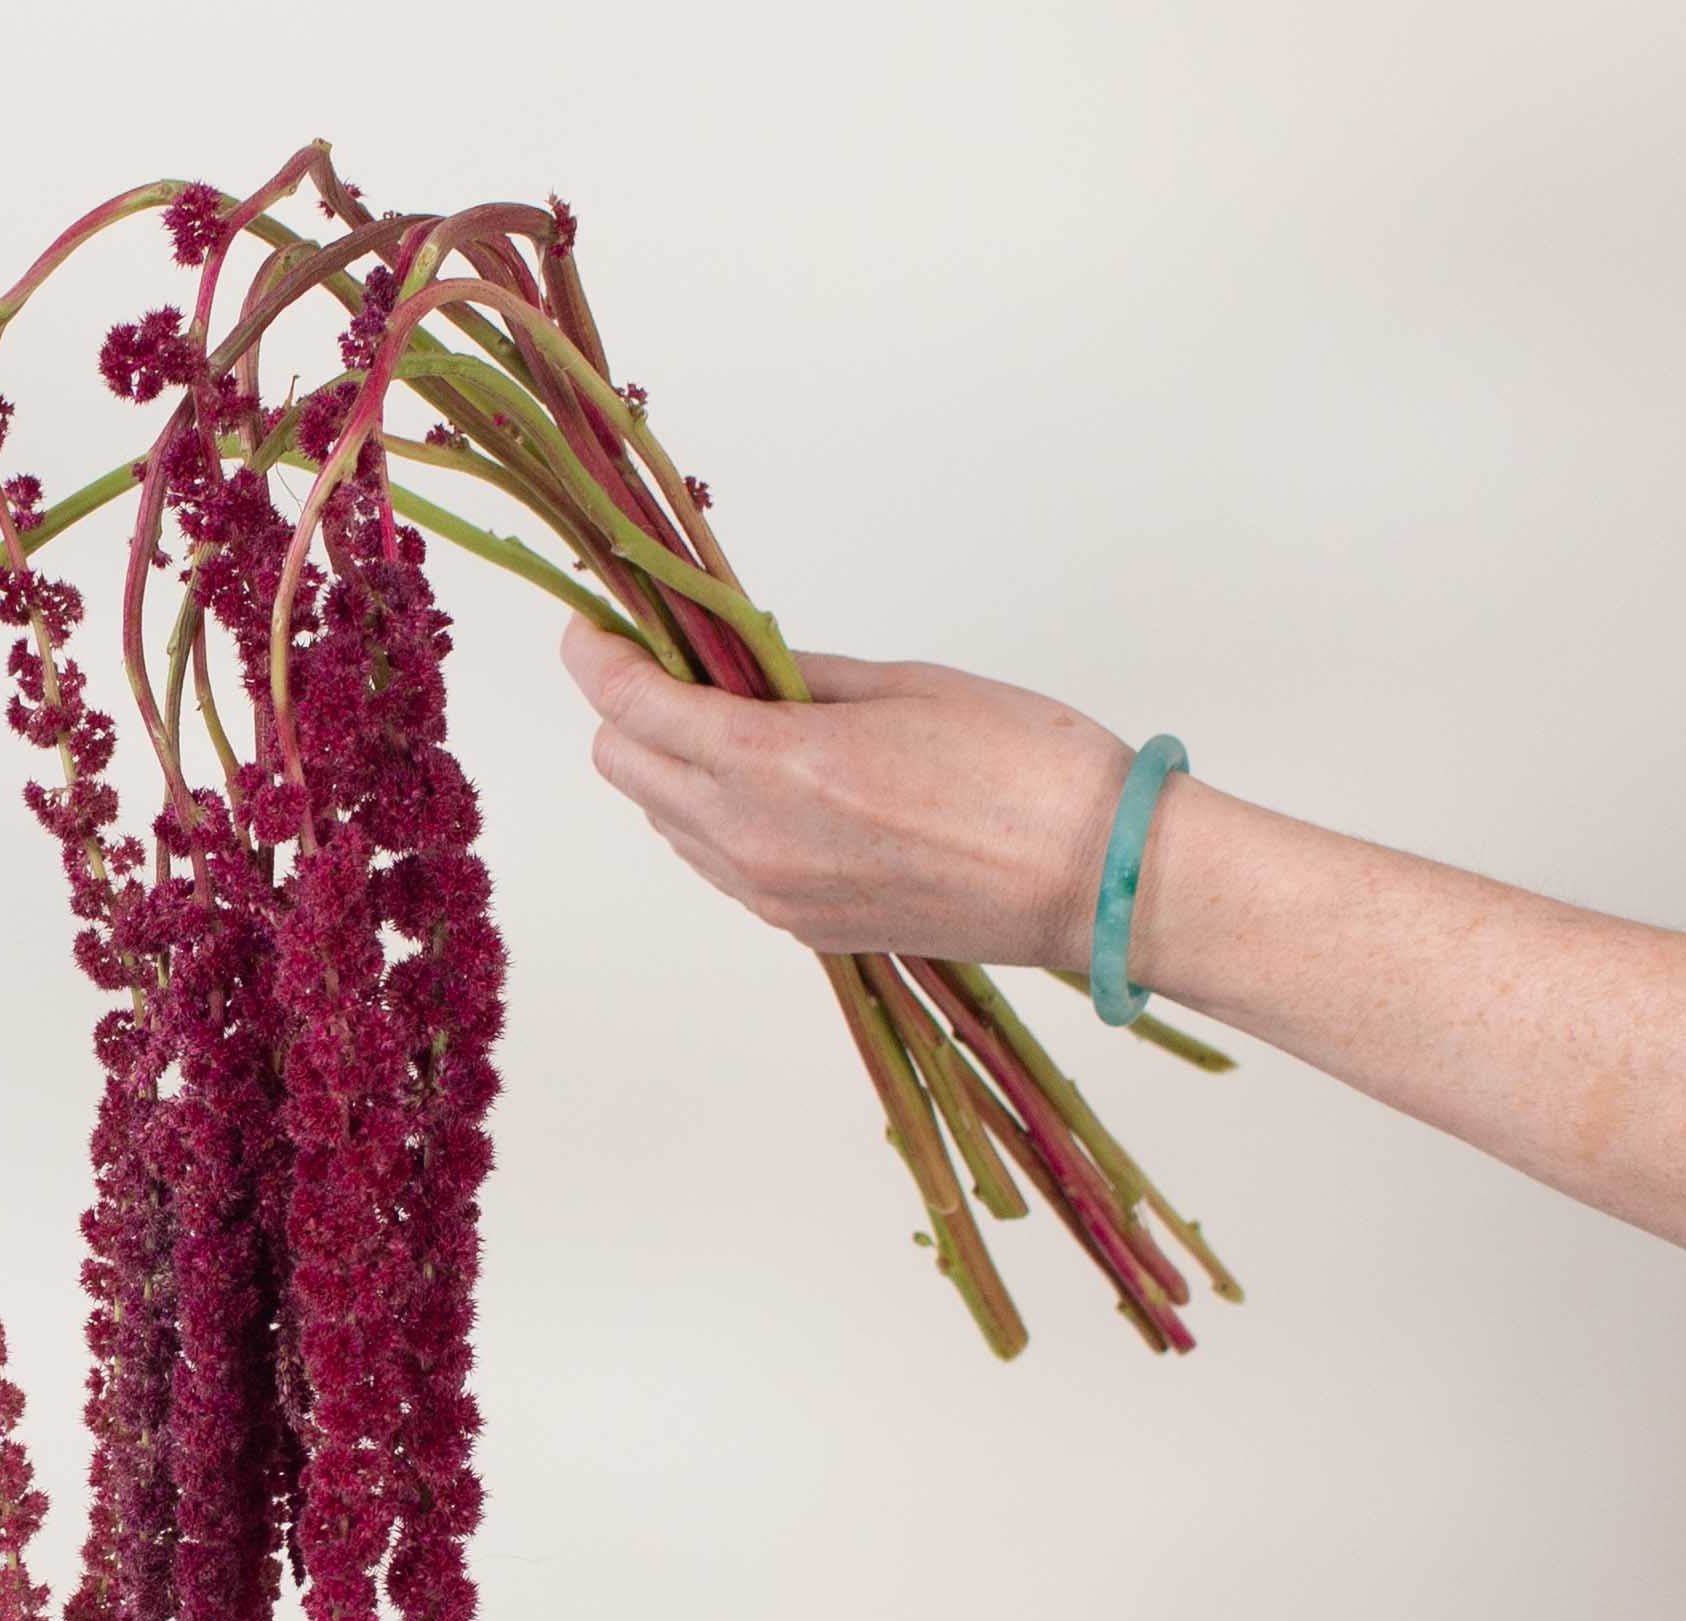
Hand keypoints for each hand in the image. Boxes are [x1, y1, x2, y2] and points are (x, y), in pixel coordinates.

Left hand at [558, 617, 1137, 969]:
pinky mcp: (802, 929)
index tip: (590, 625)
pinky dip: (716, 816)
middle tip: (671, 660)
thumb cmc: (1025, 768)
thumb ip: (795, 673)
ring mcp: (774, 896)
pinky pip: (719, 865)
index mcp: (777, 766)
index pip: (632, 706)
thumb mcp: (901, 684)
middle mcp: (755, 842)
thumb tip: (731, 658)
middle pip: (624, 769)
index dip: (595, 655)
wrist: (1096, 882)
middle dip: (627, 708)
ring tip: (734, 718)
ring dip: (672, 766)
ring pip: (666, 821)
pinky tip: (773, 779)